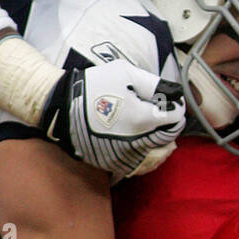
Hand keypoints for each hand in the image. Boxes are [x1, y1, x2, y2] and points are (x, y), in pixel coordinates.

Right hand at [41, 59, 185, 177]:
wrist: (62, 105)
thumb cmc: (95, 86)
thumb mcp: (126, 74)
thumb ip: (155, 85)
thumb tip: (176, 95)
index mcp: (142, 119)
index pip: (174, 119)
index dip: (175, 109)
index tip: (170, 103)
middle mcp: (136, 143)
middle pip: (167, 140)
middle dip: (169, 127)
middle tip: (163, 116)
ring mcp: (122, 156)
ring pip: (154, 156)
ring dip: (159, 144)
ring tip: (153, 130)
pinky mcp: (111, 164)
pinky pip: (136, 165)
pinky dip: (142, 155)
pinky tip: (139, 142)